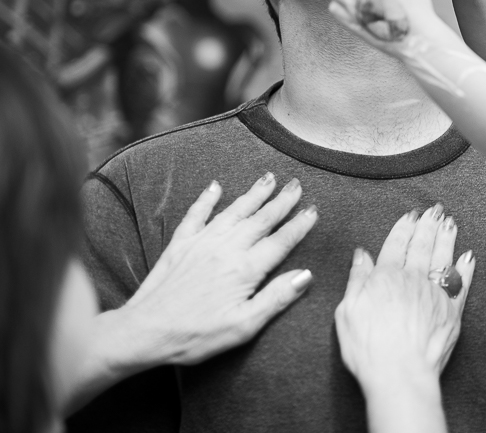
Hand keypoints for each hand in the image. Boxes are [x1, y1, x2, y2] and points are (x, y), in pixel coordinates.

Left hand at [120, 173, 316, 364]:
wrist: (143, 332)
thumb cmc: (195, 335)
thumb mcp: (243, 326)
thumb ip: (276, 299)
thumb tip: (305, 275)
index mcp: (245, 270)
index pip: (280, 242)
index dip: (299, 225)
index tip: (314, 210)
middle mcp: (225, 249)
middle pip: (260, 220)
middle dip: (281, 201)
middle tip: (297, 184)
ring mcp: (201, 243)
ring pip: (234, 211)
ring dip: (253, 194)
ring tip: (269, 178)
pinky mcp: (180, 245)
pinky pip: (196, 214)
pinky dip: (207, 198)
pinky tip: (215, 186)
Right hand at [336, 206, 475, 390]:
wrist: (400, 373)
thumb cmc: (368, 348)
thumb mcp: (348, 311)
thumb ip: (357, 279)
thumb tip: (362, 255)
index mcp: (386, 277)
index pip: (396, 244)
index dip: (403, 227)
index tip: (410, 215)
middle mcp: (414, 279)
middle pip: (422, 245)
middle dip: (428, 224)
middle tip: (435, 209)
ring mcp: (436, 293)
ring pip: (443, 257)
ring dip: (447, 237)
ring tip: (450, 221)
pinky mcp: (453, 310)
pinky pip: (461, 282)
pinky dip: (465, 267)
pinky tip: (468, 255)